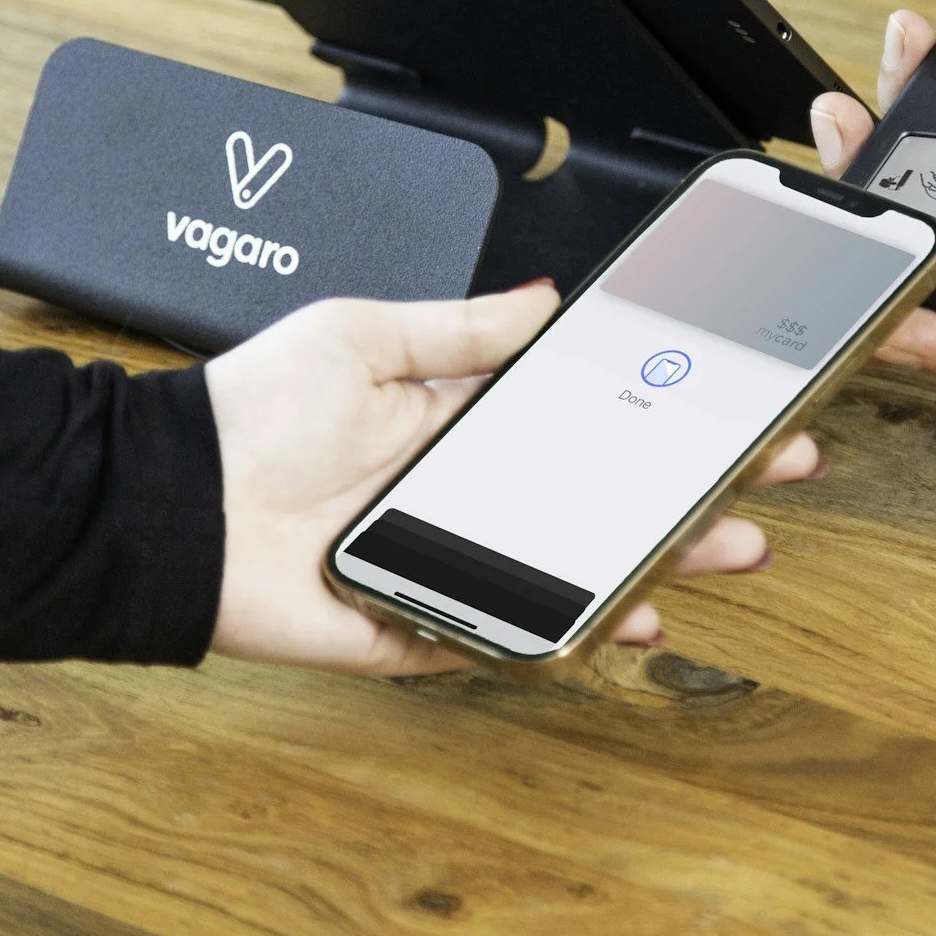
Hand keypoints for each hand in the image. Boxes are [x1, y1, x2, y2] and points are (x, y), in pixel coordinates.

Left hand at [204, 284, 821, 674]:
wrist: (171, 504)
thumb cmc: (248, 411)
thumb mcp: (361, 333)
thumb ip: (458, 326)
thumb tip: (545, 299)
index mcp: (459, 416)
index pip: (586, 415)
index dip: (660, 413)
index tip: (730, 402)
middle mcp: (467, 488)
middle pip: (603, 498)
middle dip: (691, 493)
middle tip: (765, 482)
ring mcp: (454, 558)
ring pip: (576, 571)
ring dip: (654, 567)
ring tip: (718, 555)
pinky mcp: (424, 622)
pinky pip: (511, 636)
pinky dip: (568, 637)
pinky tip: (624, 621)